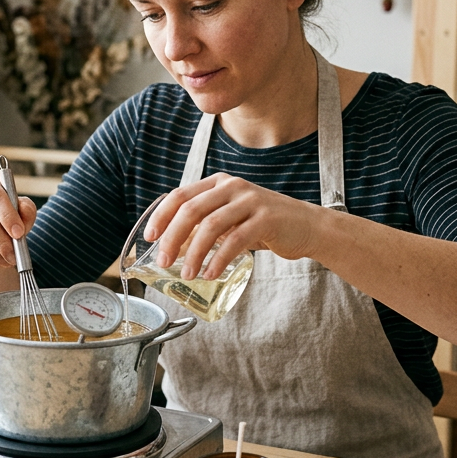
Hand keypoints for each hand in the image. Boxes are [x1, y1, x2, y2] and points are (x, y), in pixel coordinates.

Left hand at [144, 173, 325, 279]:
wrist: (306, 225)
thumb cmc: (263, 224)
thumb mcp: (231, 216)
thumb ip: (205, 223)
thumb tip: (171, 245)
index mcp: (218, 183)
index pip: (180, 195)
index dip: (161, 216)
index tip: (150, 238)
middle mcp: (232, 186)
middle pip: (191, 210)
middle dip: (172, 238)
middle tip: (164, 261)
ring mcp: (250, 200)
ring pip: (211, 225)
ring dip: (194, 253)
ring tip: (187, 274)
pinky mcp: (266, 218)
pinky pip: (235, 240)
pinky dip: (219, 259)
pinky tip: (211, 273)